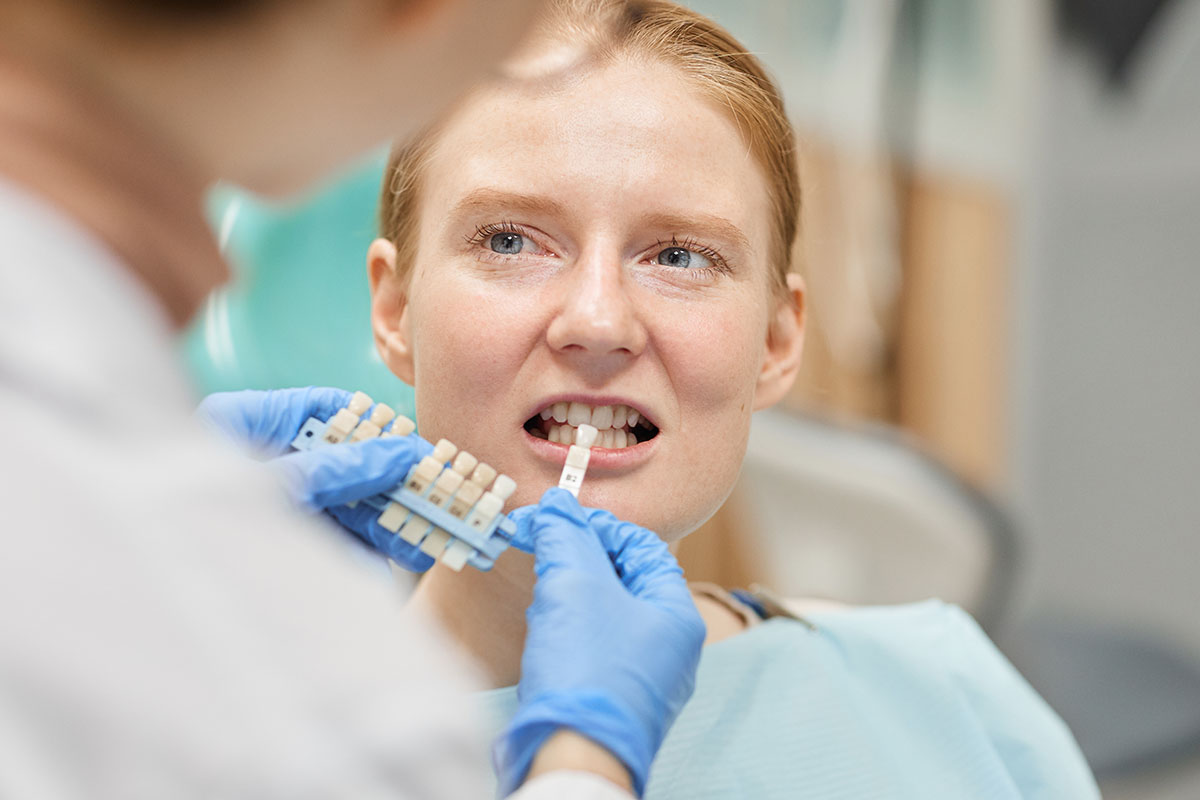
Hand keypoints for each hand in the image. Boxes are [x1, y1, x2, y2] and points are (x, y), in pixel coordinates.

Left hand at [195, 387, 435, 570]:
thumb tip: (397, 452)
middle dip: (390, 477)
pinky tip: (410, 550)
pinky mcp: (289, 553)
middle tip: (436, 487)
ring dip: (392, 516)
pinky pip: (339, 543)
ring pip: (346, 506)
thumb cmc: (190, 528)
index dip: (364, 418)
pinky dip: (375, 548)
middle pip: (340, 460)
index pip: (314, 410)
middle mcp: (263, 469)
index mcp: (240, 431)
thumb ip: (332, 470)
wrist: (142, 599)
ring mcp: (277, 512)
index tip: (407, 435)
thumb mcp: (268, 488)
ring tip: (434, 526)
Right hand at [497, 489, 705, 796]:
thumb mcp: (575, 585)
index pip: (642, 546)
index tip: (554, 522)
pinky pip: (592, 650)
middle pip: (623, 579)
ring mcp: (642, 678)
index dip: (597, 526)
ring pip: (604, 615)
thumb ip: (567, 537)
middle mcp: (668, 647)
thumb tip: (556, 507)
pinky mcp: (612, 701)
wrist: (572, 760)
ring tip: (544, 602)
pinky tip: (545, 640)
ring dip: (569, 597)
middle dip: (578, 561)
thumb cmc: (586, 672)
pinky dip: (566, 634)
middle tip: (541, 555)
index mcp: (676, 614)